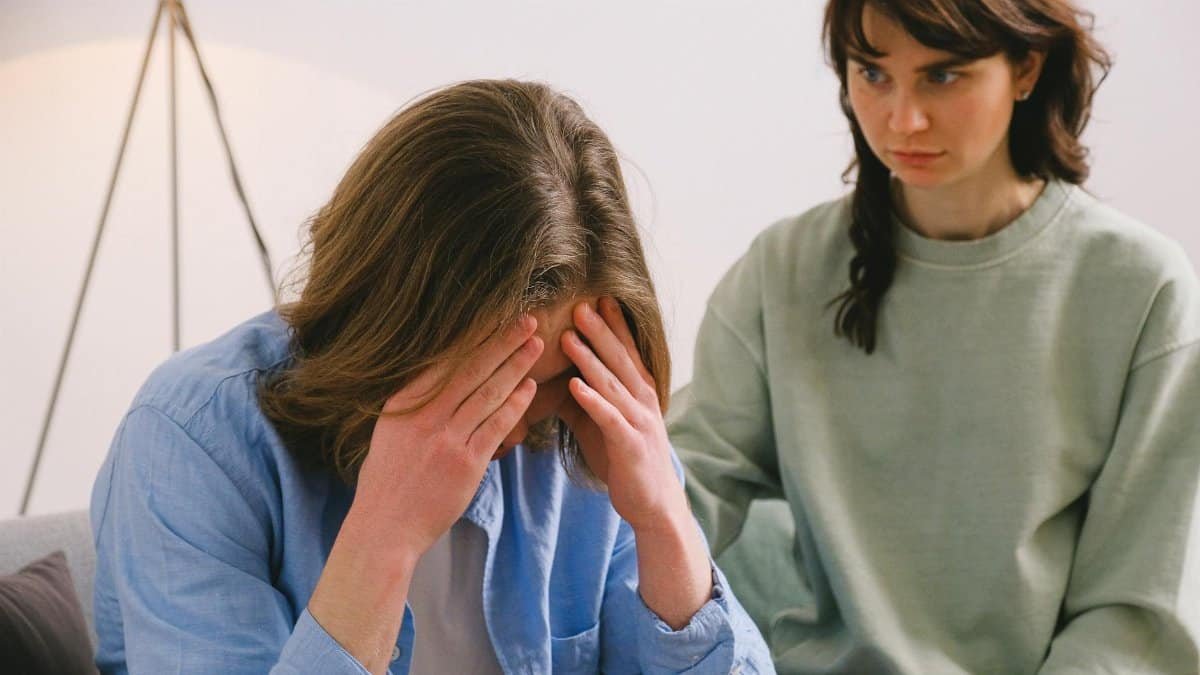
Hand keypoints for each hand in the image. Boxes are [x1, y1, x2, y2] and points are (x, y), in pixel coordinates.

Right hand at [349, 315, 542, 560]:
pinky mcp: (466, 463)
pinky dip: (515, 404)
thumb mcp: (390, 431)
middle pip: (471, 369)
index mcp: (404, 403)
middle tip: (528, 321)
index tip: (496, 317)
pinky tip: (530, 388)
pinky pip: (496, 426)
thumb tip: (439, 380)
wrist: (384, 527)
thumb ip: (415, 405)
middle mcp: (424, 415)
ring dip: (516, 366)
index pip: (445, 360)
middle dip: (502, 341)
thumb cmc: (387, 480)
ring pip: (489, 393)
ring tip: (536, 346)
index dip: (475, 337)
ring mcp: (447, 439)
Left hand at [559, 298, 686, 532]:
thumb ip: (588, 401)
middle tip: (581, 305)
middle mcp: (643, 402)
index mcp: (640, 393)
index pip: (627, 352)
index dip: (614, 325)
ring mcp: (638, 422)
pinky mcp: (630, 445)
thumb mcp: (606, 425)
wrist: (655, 505)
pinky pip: (608, 418)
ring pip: (611, 384)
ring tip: (568, 337)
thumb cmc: (627, 462)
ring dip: (590, 359)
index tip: (600, 297)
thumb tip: (558, 380)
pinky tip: (575, 386)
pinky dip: (592, 401)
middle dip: (600, 332)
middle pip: (620, 360)